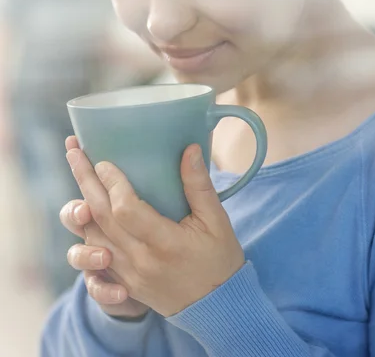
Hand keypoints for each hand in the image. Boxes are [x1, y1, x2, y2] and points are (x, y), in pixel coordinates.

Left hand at [66, 141, 244, 317]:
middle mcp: (140, 261)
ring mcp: (128, 275)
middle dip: (85, 181)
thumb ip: (199, 185)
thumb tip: (190, 149)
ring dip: (80, 205)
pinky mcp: (124, 282)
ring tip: (76, 175)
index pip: (126, 209)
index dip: (112, 183)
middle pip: (102, 217)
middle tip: (72, 152)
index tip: (105, 161)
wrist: (216, 308)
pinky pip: (96, 256)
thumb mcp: (217, 221)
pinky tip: (82, 212)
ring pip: (93, 237)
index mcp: (165, 243)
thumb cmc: (219, 260)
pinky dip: (86, 232)